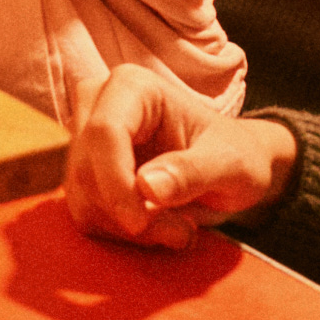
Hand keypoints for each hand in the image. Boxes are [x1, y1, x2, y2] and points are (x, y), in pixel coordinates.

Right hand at [63, 63, 298, 249]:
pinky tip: (157, 227)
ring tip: (178, 229)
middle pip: (87, 169)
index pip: (104, 132)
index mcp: (133, 88)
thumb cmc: (237, 155)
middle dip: (127, 212)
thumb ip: (193, 172)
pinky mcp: (84, 173)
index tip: (140, 222)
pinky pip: (85, 212)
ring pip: (82, 196)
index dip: (115, 181)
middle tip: (181, 232)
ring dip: (127, 227)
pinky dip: (121, 231)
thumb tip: (147, 187)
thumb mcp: (231, 164)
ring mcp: (86, 141)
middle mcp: (99, 106)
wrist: (230, 170)